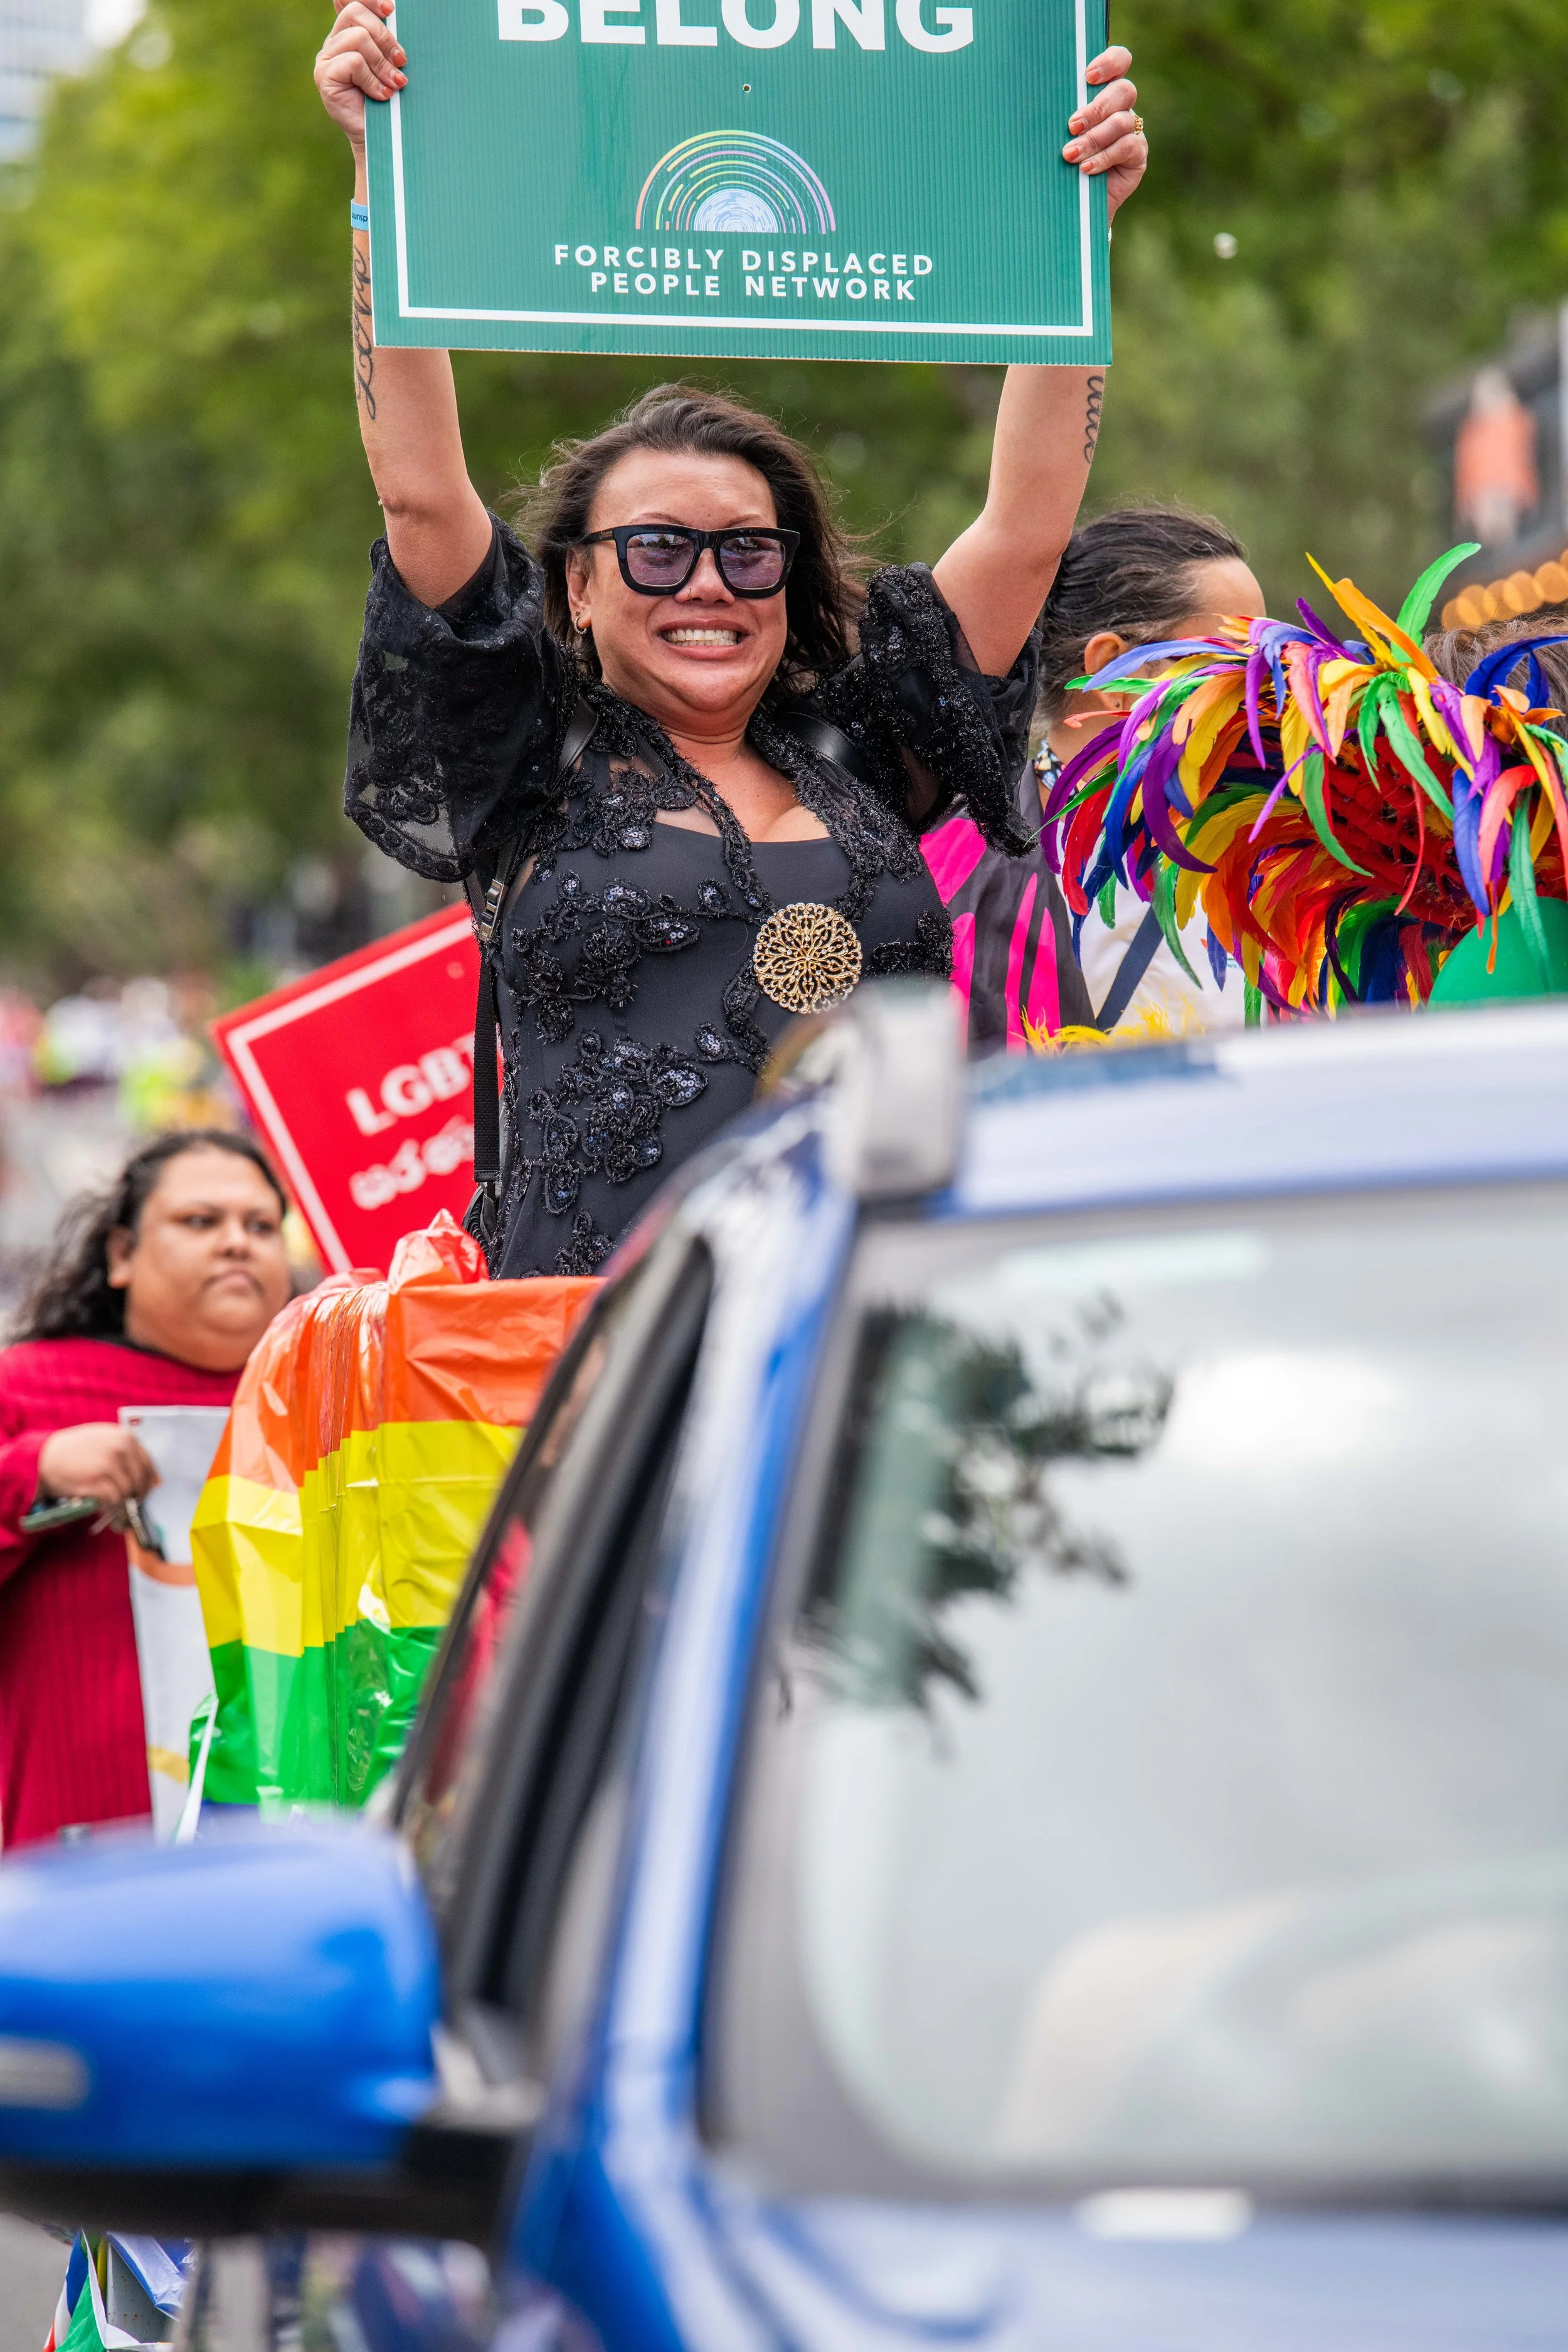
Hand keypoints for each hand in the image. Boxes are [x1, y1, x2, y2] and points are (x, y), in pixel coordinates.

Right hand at [37, 1424, 157, 1511]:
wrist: (43, 1456)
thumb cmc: (73, 1450)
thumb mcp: (102, 1440)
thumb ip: (122, 1452)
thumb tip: (146, 1476)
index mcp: (125, 1437)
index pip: (147, 1464)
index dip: (148, 1481)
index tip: (146, 1492)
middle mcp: (121, 1448)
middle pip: (141, 1479)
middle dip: (139, 1496)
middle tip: (134, 1507)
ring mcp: (110, 1464)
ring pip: (128, 1492)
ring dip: (126, 1507)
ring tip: (121, 1516)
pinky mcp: (98, 1480)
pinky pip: (115, 1501)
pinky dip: (116, 1512)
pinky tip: (113, 1517)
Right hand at [315, 0, 405, 148]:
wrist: (383, 139)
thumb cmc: (392, 100)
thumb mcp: (392, 64)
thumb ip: (388, 40)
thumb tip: (392, 10)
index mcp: (348, 33)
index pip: (350, 1)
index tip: (390, 9)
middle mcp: (334, 42)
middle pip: (355, 13)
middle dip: (384, 36)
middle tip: (401, 61)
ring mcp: (326, 59)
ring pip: (358, 38)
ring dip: (382, 63)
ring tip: (393, 85)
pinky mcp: (324, 76)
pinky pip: (354, 62)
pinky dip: (373, 79)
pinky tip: (381, 96)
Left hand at [1065, 45, 1146, 221]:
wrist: (1072, 204)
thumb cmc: (1059, 162)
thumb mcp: (1054, 134)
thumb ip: (1056, 114)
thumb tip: (1035, 95)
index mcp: (1102, 91)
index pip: (1119, 61)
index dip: (1109, 62)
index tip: (1087, 78)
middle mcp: (1121, 107)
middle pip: (1123, 90)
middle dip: (1096, 107)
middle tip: (1072, 125)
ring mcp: (1132, 130)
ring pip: (1122, 121)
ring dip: (1094, 138)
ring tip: (1071, 154)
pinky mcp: (1138, 155)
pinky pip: (1127, 147)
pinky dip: (1104, 157)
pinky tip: (1086, 168)